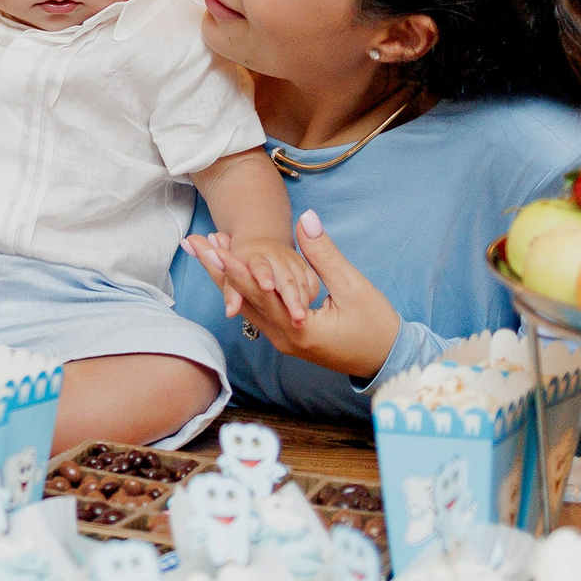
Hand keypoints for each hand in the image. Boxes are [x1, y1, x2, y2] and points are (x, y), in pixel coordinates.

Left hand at [183, 209, 403, 379]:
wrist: (387, 360)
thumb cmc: (376, 326)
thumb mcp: (354, 287)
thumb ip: (325, 254)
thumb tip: (306, 219)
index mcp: (297, 327)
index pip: (258, 291)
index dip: (234, 265)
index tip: (213, 244)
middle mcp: (283, 337)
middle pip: (242, 299)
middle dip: (217, 269)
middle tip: (193, 243)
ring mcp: (284, 340)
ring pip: (247, 305)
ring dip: (225, 278)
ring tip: (206, 250)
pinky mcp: (288, 337)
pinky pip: (259, 311)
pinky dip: (243, 290)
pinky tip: (231, 273)